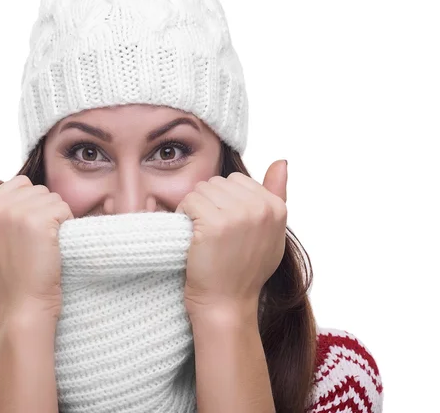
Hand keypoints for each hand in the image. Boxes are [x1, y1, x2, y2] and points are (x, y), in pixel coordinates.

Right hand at [0, 175, 73, 319]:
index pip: (20, 184)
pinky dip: (65, 226)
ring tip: (42, 246)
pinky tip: (52, 247)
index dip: (29, 207)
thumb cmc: (11, 275)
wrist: (21, 306)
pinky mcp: (38, 219)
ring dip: (55, 220)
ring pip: (52, 198)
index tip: (24, 234)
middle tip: (34, 243)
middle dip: (43, 212)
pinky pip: (64, 209)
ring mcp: (16, 211)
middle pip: (38, 190)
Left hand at [176, 160, 287, 319]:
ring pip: (201, 190)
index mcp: (277, 207)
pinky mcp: (214, 223)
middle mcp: (261, 208)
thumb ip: (276, 194)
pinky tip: (192, 237)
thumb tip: (281, 161)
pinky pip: (189, 201)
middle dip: (208, 203)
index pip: (237, 180)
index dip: (224, 201)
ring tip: (202, 235)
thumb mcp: (270, 232)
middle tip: (212, 233)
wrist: (227, 305)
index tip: (226, 228)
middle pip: (217, 182)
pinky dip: (184, 216)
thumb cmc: (245, 270)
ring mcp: (239, 215)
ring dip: (195, 209)